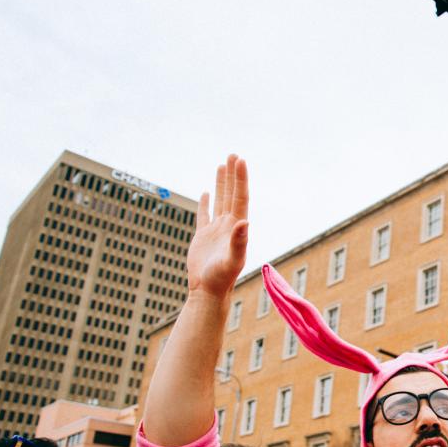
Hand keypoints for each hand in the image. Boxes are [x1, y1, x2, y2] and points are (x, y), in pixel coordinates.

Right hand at [187, 154, 249, 298]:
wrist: (208, 291)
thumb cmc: (221, 278)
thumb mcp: (232, 260)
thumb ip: (239, 241)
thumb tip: (244, 222)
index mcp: (237, 228)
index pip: (240, 198)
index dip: (240, 179)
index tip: (240, 161)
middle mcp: (229, 226)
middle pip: (232, 195)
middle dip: (233, 175)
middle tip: (233, 155)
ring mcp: (216, 230)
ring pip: (219, 201)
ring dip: (221, 184)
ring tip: (222, 165)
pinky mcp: (203, 236)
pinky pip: (204, 214)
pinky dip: (205, 202)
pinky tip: (206, 191)